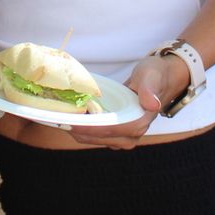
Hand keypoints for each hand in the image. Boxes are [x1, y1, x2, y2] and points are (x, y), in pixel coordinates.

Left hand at [63, 54, 177, 149]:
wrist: (160, 79)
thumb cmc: (154, 75)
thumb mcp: (151, 76)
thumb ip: (149, 89)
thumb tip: (151, 105)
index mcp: (138, 124)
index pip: (108, 130)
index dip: (87, 127)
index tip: (68, 120)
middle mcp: (130, 136)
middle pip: (96, 137)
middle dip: (75, 128)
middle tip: (55, 115)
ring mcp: (121, 137)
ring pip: (91, 138)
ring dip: (74, 128)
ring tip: (56, 114)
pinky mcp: (113, 134)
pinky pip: (92, 134)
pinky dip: (79, 127)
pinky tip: (66, 116)